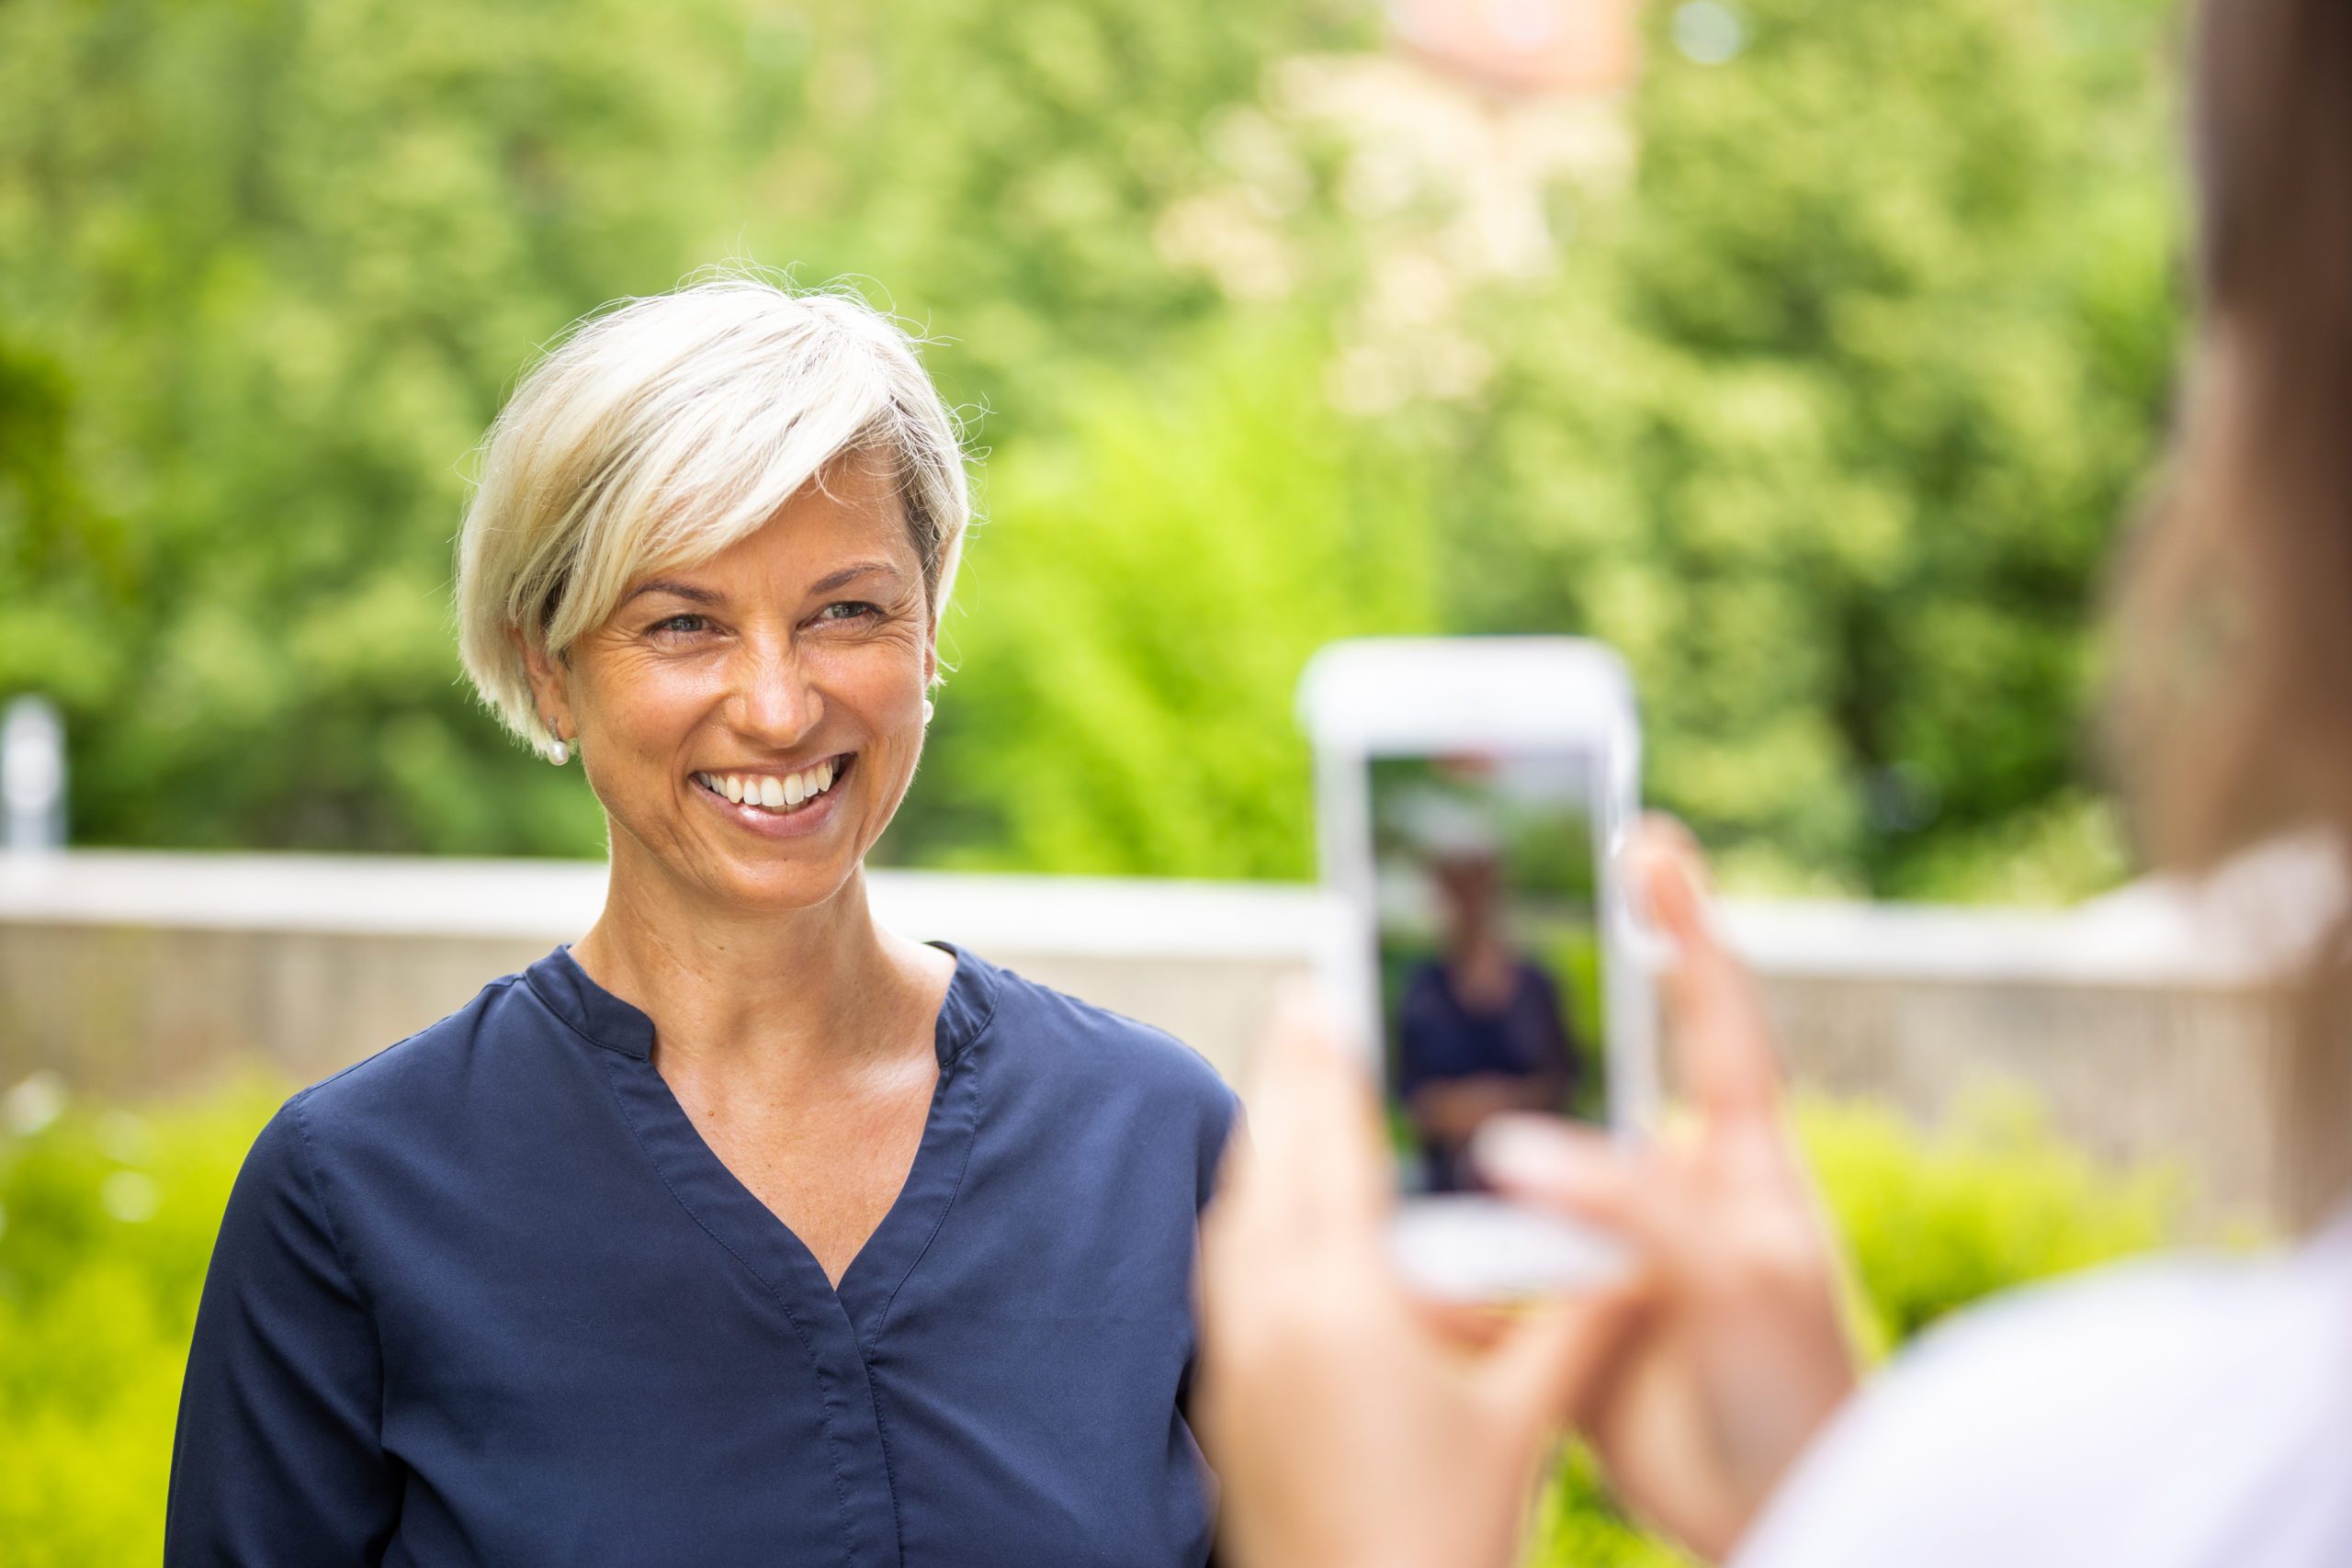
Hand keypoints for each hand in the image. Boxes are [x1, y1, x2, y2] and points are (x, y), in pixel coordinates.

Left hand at [1197, 991, 1642, 1567]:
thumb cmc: (1448, 1536)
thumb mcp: (1527, 1419)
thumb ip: (1581, 1316)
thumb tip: (1641, 1242)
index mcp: (1342, 1301)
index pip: (1327, 1139)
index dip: (1326, 1055)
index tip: (1321, 986)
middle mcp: (1269, 1310)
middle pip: (1269, 1156)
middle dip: (1284, 1073)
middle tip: (1300, 1001)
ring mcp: (1234, 1350)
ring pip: (1238, 1210)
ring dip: (1264, 1139)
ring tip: (1290, 1087)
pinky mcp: (1225, 1390)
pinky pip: (1226, 1264)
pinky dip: (1250, 1209)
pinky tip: (1272, 1212)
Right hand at [1474, 819, 1859, 1560]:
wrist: (1775, 1519)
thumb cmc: (1796, 1390)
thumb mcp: (1732, 1277)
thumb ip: (1631, 1204)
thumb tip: (1512, 1145)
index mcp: (1737, 1154)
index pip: (1711, 1014)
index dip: (1681, 924)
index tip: (1647, 837)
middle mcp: (1669, 1181)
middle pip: (1594, 1067)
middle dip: (1536, 999)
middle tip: (1471, 921)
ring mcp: (1611, 1241)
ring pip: (1528, 1154)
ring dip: (1472, 1112)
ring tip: (1400, 1044)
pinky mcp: (1560, 1305)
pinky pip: (1490, 1247)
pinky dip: (1443, 1222)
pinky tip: (1388, 1188)